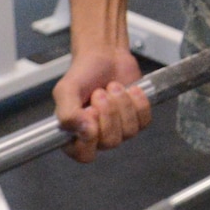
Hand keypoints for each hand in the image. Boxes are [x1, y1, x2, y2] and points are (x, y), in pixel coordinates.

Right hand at [52, 44, 149, 162]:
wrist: (105, 54)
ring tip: (113, 86)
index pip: (84, 155)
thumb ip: (67, 114)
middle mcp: (97, 136)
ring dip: (122, 104)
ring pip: (129, 132)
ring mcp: (119, 129)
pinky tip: (130, 89)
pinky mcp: (137, 119)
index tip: (90, 112)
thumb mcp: (66, 90)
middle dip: (108, 113)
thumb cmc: (83, 73)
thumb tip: (83, 131)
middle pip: (110, 142)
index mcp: (75, 134)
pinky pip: (144, 120)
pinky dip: (138, 102)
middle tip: (100, 92)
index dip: (90, 137)